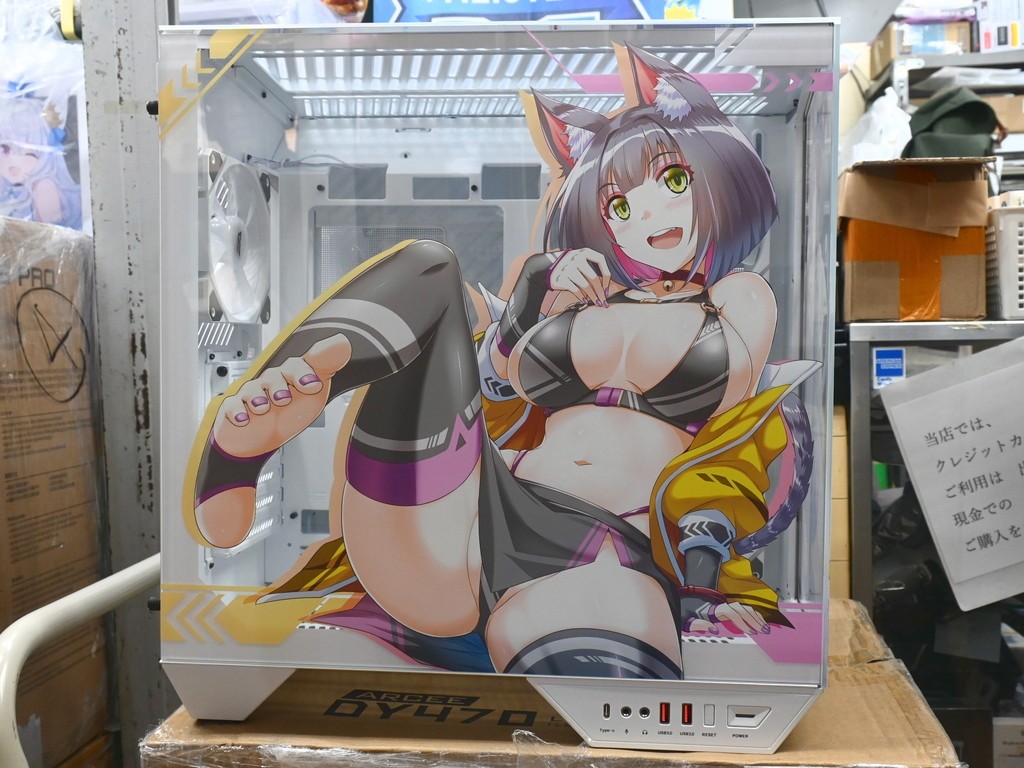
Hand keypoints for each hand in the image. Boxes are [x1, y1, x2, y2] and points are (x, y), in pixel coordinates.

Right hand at [212, 334, 351, 459]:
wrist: (260, 441)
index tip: (313, 386)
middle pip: (273, 376)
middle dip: (279, 385)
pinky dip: (236, 412)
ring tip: (263, 409)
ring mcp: (251, 396)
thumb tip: (342, 341)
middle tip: (284, 400)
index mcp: (290, 378)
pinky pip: (232, 406)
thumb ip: (324, 367)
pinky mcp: (234, 410)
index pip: (296, 366)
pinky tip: (244, 419)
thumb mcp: (311, 393)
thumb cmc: (287, 414)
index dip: (304, 373)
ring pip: (251, 389)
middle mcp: (270, 384)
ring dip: (257, 398)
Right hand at [548, 248, 611, 306]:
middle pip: (593, 277)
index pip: (600, 259)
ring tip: (595, 301)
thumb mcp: (582, 262)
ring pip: (585, 285)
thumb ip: (594, 269)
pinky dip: (581, 296)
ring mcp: (567, 267)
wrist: (551, 269)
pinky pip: (575, 289)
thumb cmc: (572, 267)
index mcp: (584, 251)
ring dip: (592, 296)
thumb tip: (606, 287)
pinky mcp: (560, 277)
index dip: (606, 274)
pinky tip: (584, 299)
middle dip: (600, 292)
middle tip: (603, 300)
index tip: (606, 286)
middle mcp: (576, 257)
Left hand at [687, 601, 769, 635]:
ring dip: (757, 618)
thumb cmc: (694, 615)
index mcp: (717, 609)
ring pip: (747, 609)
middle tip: (764, 631)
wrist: (692, 605)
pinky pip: (747, 609)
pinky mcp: (734, 608)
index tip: (751, 632)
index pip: (733, 614)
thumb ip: (701, 624)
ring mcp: (731, 606)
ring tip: (766, 628)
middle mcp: (726, 605)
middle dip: (754, 621)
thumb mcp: (692, 620)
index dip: (743, 622)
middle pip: (743, 611)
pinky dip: (756, 615)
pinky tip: (762, 623)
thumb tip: (713, 629)